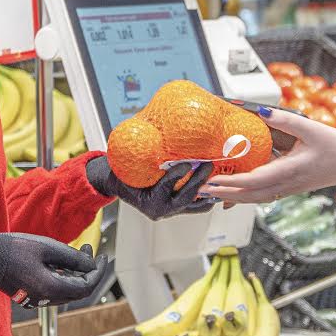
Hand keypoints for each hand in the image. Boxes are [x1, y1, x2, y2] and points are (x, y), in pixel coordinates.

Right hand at [0, 233, 102, 308]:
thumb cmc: (12, 249)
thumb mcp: (46, 247)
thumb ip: (72, 257)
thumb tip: (92, 265)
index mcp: (51, 289)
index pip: (86, 286)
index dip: (98, 271)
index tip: (103, 256)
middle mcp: (45, 299)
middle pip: (77, 290)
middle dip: (87, 270)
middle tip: (89, 248)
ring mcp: (36, 298)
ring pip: (66, 289)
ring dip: (75, 272)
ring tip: (77, 250)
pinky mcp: (29, 294)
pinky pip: (53, 288)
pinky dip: (63, 275)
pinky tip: (60, 259)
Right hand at [87, 156, 216, 219]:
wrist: (120, 187)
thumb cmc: (124, 171)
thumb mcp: (128, 162)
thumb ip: (141, 151)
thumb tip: (152, 123)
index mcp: (146, 200)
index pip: (164, 187)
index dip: (176, 175)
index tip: (186, 163)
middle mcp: (160, 209)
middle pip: (184, 197)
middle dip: (198, 180)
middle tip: (208, 164)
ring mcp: (171, 211)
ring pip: (195, 204)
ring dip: (207, 188)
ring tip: (216, 173)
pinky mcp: (179, 210)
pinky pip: (198, 206)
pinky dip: (207, 195)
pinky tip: (215, 181)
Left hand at [200, 107, 335, 203]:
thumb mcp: (310, 128)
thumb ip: (285, 119)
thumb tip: (262, 112)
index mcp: (289, 172)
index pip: (252, 181)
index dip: (229, 183)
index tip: (211, 180)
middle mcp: (286, 185)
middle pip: (248, 196)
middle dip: (223, 194)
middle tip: (200, 190)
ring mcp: (288, 189)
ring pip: (254, 199)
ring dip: (232, 198)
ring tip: (212, 194)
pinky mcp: (290, 188)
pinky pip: (262, 196)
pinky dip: (245, 197)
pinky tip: (234, 196)